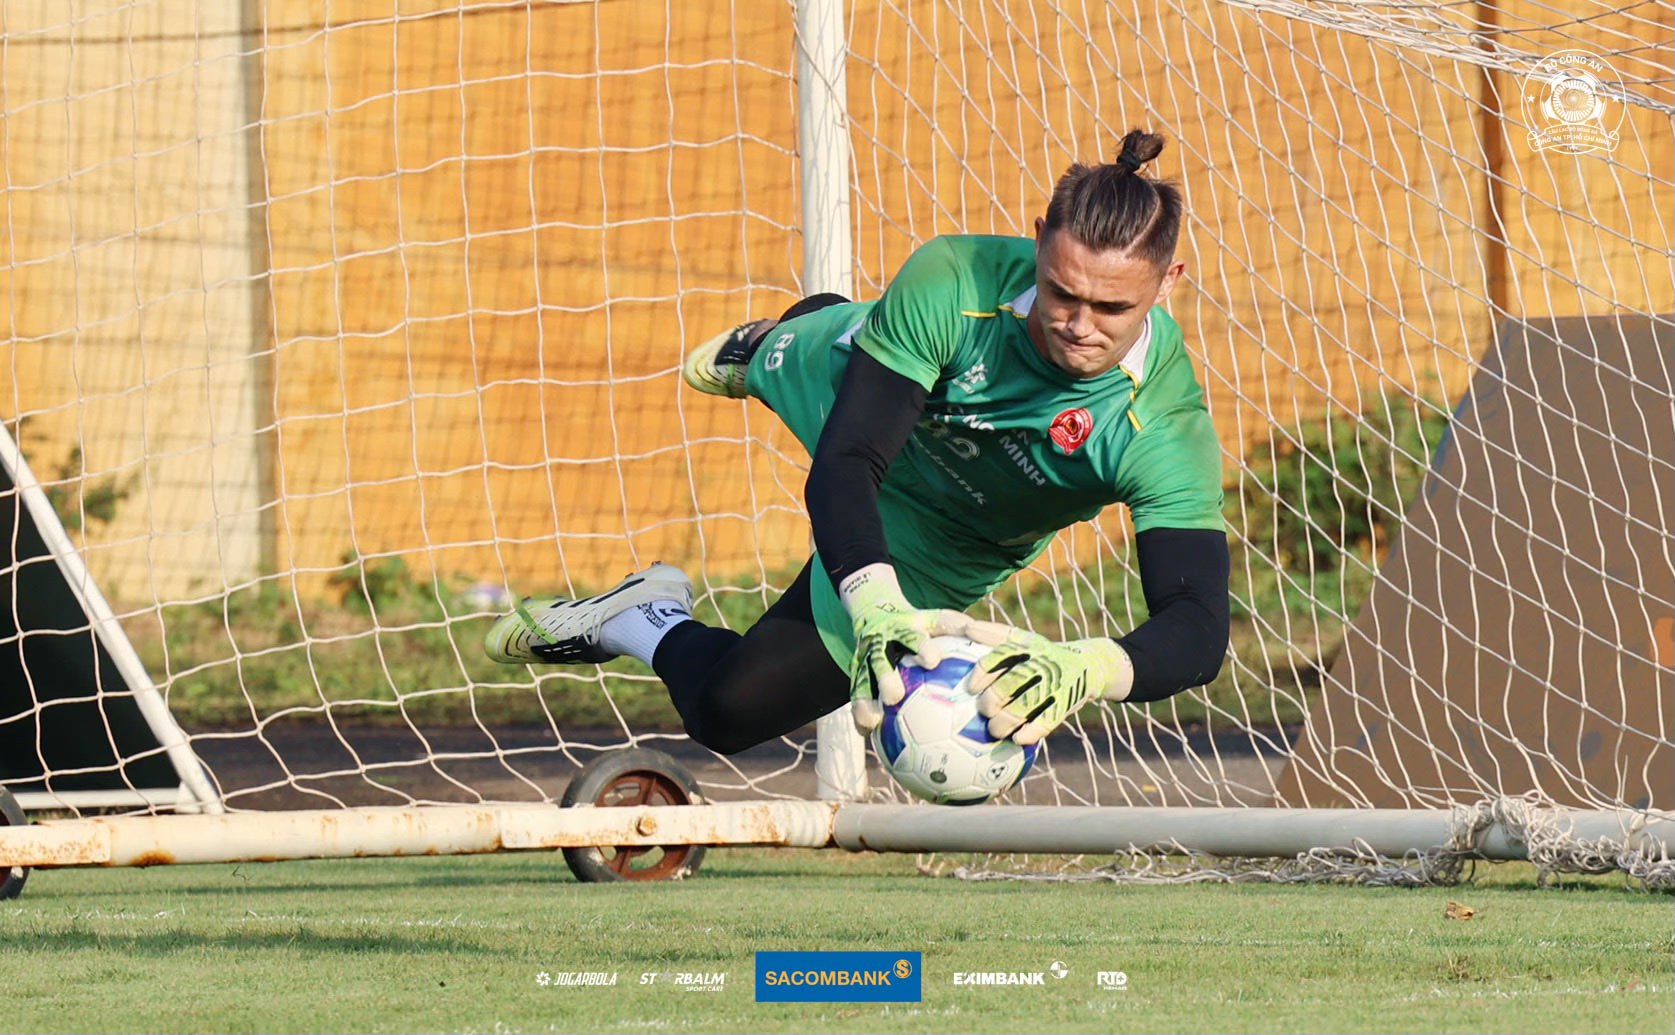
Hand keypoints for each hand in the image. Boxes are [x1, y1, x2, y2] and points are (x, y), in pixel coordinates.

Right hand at [840, 564, 979, 732]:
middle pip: (880, 658)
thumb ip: (958, 629)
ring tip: (872, 721)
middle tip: (894, 696)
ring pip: (861, 679)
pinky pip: (857, 694)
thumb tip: (995, 642)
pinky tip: (865, 733)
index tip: (932, 661)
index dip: (921, 647)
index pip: (914, 635)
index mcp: (903, 627)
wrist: (874, 610)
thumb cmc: (919, 622)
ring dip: (865, 700)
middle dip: (885, 676)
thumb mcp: (937, 618)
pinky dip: (859, 713)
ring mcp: (864, 657)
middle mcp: (880, 641)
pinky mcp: (855, 671)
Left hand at [963, 626, 1133, 744]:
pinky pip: (1048, 720)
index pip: (1001, 653)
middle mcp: (1043, 661)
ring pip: (1027, 704)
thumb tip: (963, 628)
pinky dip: (1031, 731)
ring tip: (994, 730)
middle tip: (983, 710)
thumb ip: (996, 635)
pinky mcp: (1068, 702)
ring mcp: (1057, 682)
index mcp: (1029, 645)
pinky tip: (1018, 739)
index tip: (970, 687)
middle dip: (993, 699)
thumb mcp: (1025, 639)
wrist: (1090, 665)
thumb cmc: (1043, 654)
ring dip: (1007, 720)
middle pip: (1012, 681)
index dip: (983, 671)